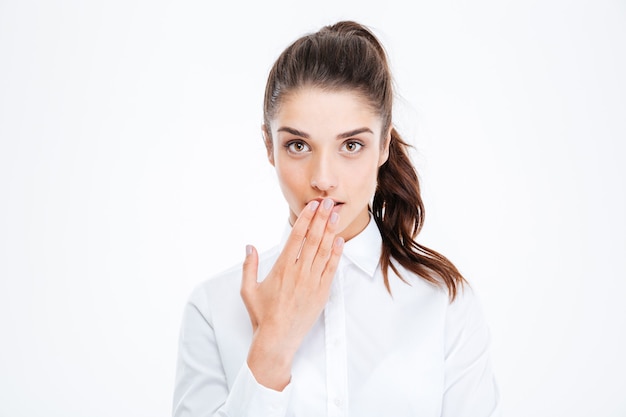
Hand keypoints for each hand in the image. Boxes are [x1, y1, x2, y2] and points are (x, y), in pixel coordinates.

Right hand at [240, 198, 343, 389]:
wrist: (277, 339)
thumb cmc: (262, 315)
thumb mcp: (248, 289)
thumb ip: (249, 266)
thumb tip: (250, 246)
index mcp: (282, 268)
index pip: (296, 236)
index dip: (306, 218)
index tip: (312, 205)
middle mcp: (299, 272)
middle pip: (313, 238)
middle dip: (322, 218)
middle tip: (329, 202)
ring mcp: (312, 282)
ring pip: (324, 250)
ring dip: (331, 230)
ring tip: (336, 215)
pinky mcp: (322, 292)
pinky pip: (331, 268)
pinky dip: (336, 253)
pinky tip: (340, 240)